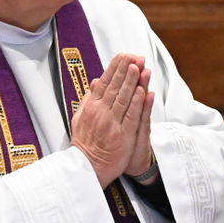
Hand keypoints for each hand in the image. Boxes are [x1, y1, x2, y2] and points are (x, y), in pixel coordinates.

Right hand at [70, 53, 151, 186]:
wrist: (86, 167)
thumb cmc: (85, 143)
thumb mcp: (80, 118)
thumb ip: (88, 99)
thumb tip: (95, 82)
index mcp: (91, 106)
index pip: (105, 82)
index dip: (115, 68)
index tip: (124, 56)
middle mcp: (100, 112)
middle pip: (114, 86)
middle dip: (125, 69)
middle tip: (134, 55)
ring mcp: (111, 123)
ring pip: (123, 98)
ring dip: (132, 81)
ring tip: (139, 66)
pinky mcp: (122, 135)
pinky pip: (131, 116)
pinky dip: (136, 103)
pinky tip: (142, 91)